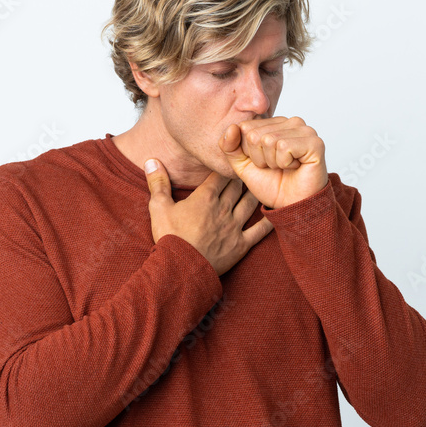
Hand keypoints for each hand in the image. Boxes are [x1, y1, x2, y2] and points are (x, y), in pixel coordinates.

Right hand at [145, 158, 273, 275]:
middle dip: (242, 176)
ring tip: (260, 185)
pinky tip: (275, 214)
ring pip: (250, 203)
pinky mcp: (241, 245)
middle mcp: (223, 209)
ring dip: (255, 193)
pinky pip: (259, 231)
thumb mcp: (158, 207)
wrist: (180, 269)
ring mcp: (234, 227)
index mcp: (205, 198)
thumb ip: (158, 182)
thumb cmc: (169, 238)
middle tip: (248, 168)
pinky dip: (268, 222)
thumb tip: (150, 160)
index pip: (220, 175)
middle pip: (237, 187)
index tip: (231, 158)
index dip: (226, 165)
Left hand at [218, 116, 327, 208]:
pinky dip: (285, 163)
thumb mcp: (242, 166)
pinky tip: (296, 167)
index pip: (245, 127)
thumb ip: (230, 146)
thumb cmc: (271, 185)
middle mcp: (291, 122)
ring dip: (273, 162)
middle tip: (275, 167)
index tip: (263, 163)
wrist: (291, 206)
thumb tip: (232, 127)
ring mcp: (305, 130)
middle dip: (260, 158)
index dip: (249, 152)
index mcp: (274, 123)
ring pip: (269, 140)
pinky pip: (285, 147)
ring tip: (285, 167)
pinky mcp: (314, 142)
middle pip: (255, 134)